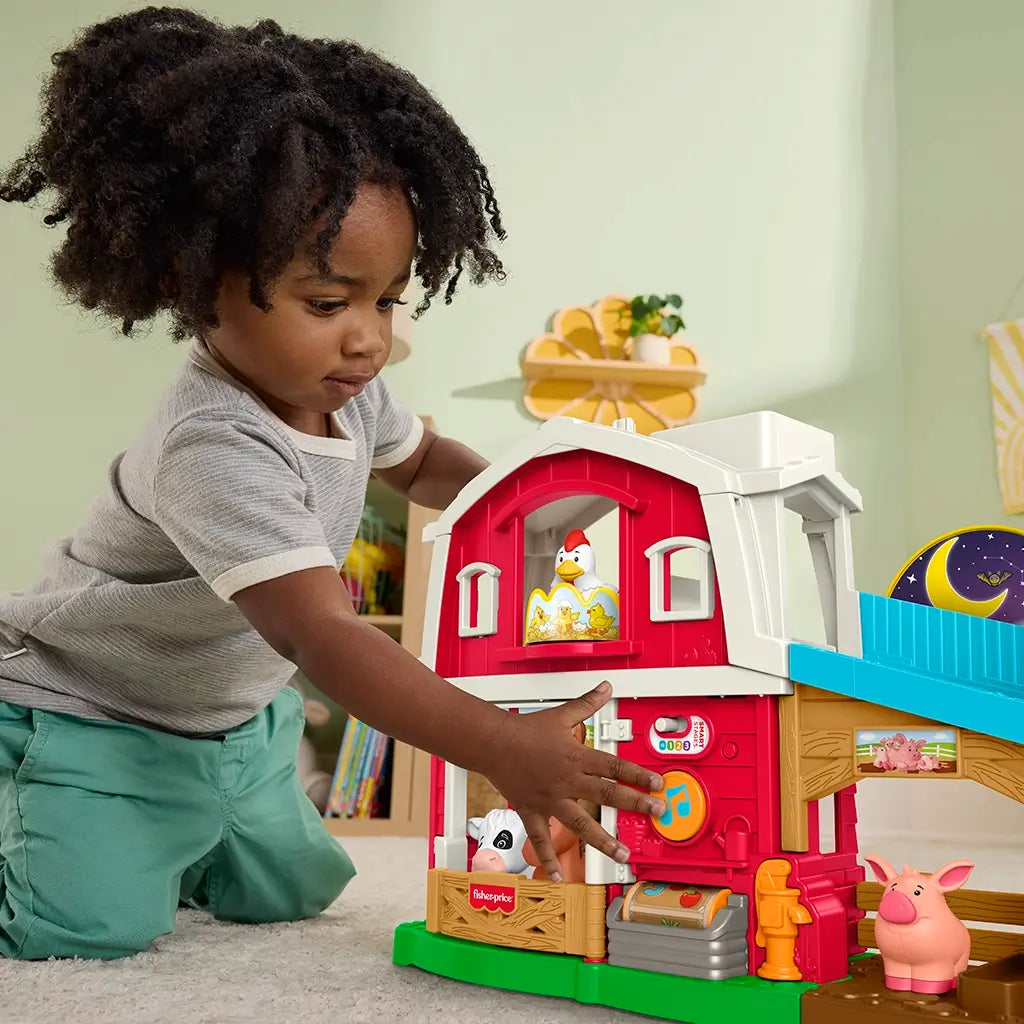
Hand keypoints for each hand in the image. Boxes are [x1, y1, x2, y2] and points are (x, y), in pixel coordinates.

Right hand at [480, 681, 663, 881]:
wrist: (493, 742)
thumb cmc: (526, 730)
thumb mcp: (561, 715)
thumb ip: (587, 704)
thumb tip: (606, 687)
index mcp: (576, 757)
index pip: (614, 766)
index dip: (638, 775)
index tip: (658, 784)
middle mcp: (567, 780)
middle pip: (606, 794)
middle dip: (635, 803)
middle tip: (656, 812)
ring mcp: (550, 799)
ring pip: (580, 823)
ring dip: (603, 840)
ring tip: (621, 854)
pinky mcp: (532, 811)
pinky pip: (540, 839)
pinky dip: (548, 860)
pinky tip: (559, 877)